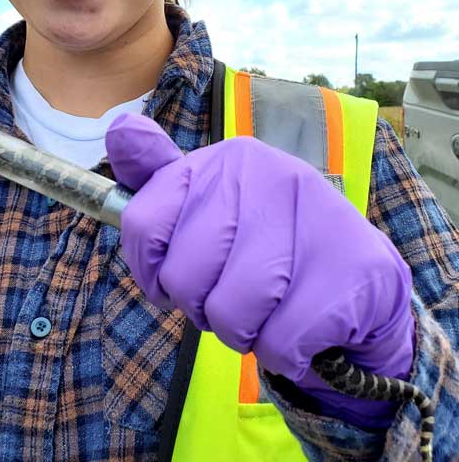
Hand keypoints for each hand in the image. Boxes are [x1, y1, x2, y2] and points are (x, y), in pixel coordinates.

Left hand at [106, 114, 414, 427]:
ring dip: (246, 334)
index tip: (180, 273)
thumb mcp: (211, 205)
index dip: (153, 268)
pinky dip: (286, 352)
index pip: (142, 222)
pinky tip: (306, 326)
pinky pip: (281, 342)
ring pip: (231, 312)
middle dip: (203, 306)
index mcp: (227, 158)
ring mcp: (316, 215)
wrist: (363, 282)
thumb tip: (118, 128)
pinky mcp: (353, 268)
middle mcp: (270, 174)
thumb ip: (158, 177)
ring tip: (271, 311)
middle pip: (183, 276)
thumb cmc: (271, 248)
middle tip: (236, 295)